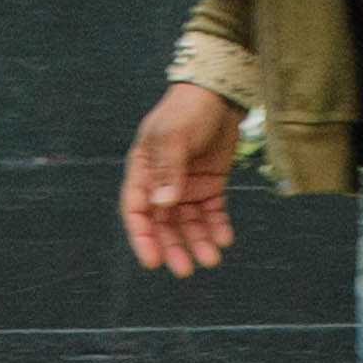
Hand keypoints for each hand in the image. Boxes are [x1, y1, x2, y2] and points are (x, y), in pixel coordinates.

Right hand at [121, 81, 241, 274]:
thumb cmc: (189, 109)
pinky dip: (217, 227)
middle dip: (173, 247)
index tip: (152, 261)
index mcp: (144, 169)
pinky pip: (211, 213)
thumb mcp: (174, 136)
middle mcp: (163, 182)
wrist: (222, 92)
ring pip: (188, 223)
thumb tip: (162, 206)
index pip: (137, 210)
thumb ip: (168, 170)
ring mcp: (187, 184)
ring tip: (212, 258)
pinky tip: (225, 238)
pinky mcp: (210, 184)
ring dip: (198, 241)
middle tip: (186, 269)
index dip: (142, 237)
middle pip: (163, 223)